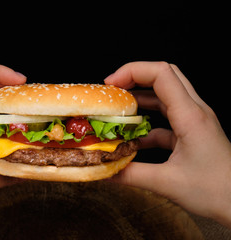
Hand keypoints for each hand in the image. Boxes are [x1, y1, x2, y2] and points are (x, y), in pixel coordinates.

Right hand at [104, 61, 230, 226]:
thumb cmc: (217, 191)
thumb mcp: (168, 183)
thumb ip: (131, 174)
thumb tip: (105, 170)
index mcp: (190, 116)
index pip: (161, 74)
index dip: (132, 71)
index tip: (110, 85)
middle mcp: (194, 112)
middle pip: (164, 76)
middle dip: (135, 77)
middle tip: (113, 90)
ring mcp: (194, 121)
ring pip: (165, 95)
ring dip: (140, 99)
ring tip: (118, 110)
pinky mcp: (192, 132)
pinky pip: (166, 118)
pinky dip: (147, 124)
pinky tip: (133, 139)